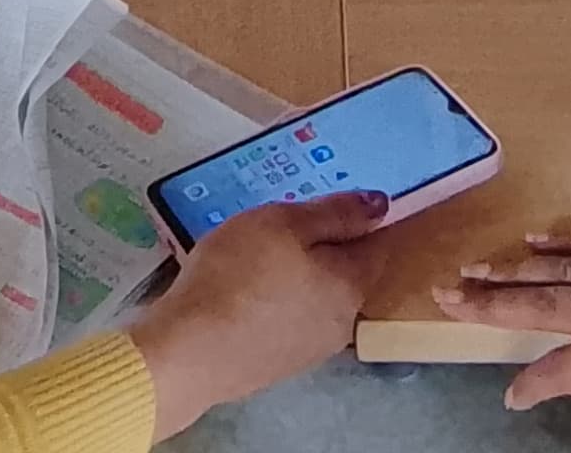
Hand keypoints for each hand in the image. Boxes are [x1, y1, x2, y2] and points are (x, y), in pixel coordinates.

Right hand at [128, 192, 385, 433]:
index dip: (357, 219)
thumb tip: (381, 204)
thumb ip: (334, 213)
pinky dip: (275, 304)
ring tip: (255, 259)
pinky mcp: (278, 367)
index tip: (325, 204)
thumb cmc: (237, 275)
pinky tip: (243, 294)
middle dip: (321, 250)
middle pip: (344, 274)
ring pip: (315, 300)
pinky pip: (288, 322)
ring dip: (297, 278)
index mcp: (351, 285)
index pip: (376, 245)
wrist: (189, 352)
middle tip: (279, 228)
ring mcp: (309, 351)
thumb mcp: (283, 223)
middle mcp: (342, 323)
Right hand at [432, 234, 570, 446]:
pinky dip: (562, 245)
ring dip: (511, 271)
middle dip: (488, 303)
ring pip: (558, 271)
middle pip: (538, 306)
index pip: (560, 373)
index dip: (530, 386)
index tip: (512, 396)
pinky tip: (534, 242)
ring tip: (472, 269)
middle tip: (445, 293)